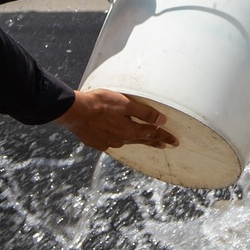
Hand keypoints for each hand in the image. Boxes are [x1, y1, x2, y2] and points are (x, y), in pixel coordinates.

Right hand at [56, 88, 178, 150]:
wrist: (73, 111)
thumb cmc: (100, 104)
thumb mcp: (126, 104)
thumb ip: (145, 113)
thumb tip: (162, 121)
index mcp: (130, 131)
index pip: (153, 134)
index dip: (165, 137)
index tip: (176, 142)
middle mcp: (120, 140)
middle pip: (141, 140)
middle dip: (155, 142)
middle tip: (165, 145)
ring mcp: (107, 143)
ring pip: (126, 142)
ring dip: (136, 140)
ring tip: (142, 140)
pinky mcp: (95, 142)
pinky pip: (111, 142)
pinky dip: (117, 139)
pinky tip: (115, 138)